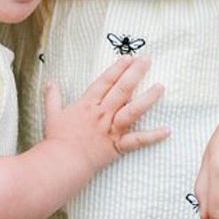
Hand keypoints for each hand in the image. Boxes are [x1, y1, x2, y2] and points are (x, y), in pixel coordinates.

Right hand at [42, 54, 168, 173]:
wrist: (62, 162)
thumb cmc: (57, 139)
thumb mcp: (52, 114)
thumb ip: (52, 97)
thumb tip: (50, 82)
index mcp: (87, 104)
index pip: (105, 81)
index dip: (117, 68)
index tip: (128, 57)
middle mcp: (102, 113)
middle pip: (122, 89)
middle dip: (135, 73)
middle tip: (147, 60)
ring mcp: (111, 129)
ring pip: (133, 110)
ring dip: (148, 98)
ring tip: (161, 87)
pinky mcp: (117, 146)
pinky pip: (138, 140)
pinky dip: (153, 136)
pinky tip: (167, 130)